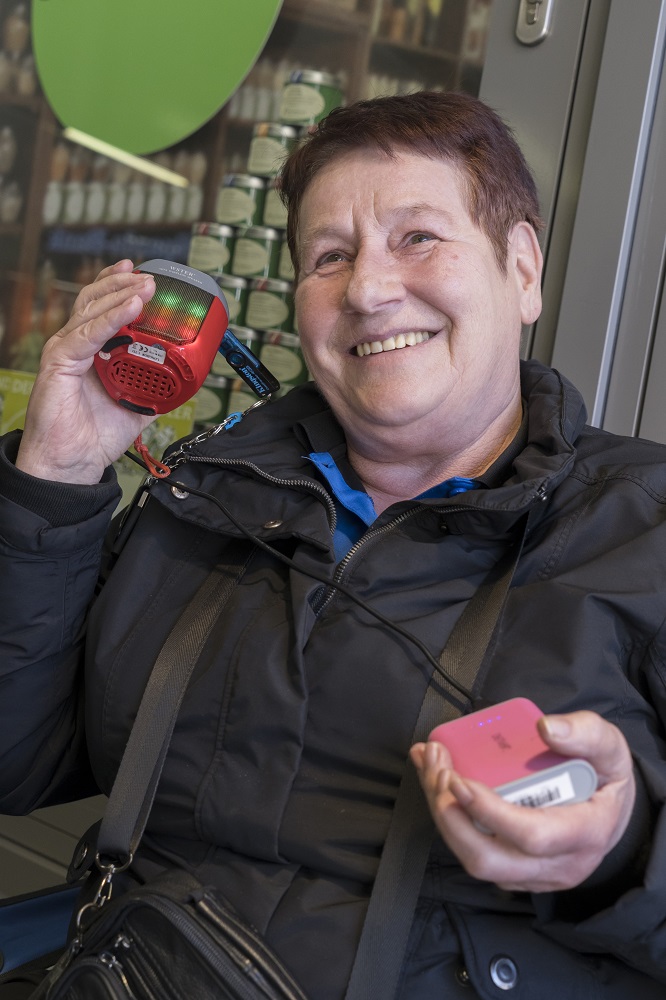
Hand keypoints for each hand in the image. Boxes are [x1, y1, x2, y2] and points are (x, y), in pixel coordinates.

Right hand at [16, 260, 155, 484]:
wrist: (72, 463)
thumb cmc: (92, 437)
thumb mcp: (135, 409)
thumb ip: (155, 392)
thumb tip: (182, 386)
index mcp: (91, 352)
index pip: (103, 308)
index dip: (121, 288)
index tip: (146, 277)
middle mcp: (76, 345)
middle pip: (96, 299)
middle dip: (124, 284)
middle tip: (151, 278)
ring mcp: (66, 351)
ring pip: (92, 310)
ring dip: (122, 295)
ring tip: (147, 286)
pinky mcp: (59, 362)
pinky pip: (87, 334)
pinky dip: (111, 320)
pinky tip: (130, 309)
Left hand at [410, 710, 635, 892]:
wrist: (610, 811)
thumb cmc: (605, 778)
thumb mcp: (609, 747)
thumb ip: (584, 732)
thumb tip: (546, 728)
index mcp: (584, 833)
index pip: (530, 836)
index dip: (489, 811)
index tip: (459, 779)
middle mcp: (558, 865)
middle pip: (489, 858)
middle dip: (451, 815)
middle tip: (437, 769)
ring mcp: (533, 875)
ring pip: (475, 859)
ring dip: (443, 814)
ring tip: (432, 768)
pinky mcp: (514, 872)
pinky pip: (474, 853)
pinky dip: (449, 819)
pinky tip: (438, 781)